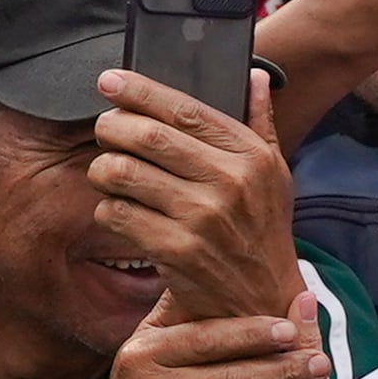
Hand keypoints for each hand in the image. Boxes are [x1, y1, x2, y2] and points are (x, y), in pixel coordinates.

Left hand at [88, 68, 302, 322]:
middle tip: (105, 132)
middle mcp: (231, 183)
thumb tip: (257, 77)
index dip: (139, 91)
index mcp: (252, 157)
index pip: (185, 109)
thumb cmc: (261, 230)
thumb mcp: (274, 176)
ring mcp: (203, 218)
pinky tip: (125, 213)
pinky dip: (109, 210)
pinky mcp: (176, 249)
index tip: (109, 81)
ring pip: (121, 172)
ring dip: (103, 170)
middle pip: (145, 136)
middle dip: (111, 128)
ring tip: (112, 175)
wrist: (263, 301)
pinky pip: (115, 213)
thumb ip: (261, 124)